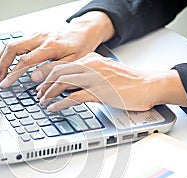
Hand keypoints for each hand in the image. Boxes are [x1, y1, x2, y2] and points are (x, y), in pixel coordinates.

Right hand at [0, 11, 114, 87]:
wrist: (82, 32)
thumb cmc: (80, 48)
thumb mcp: (73, 63)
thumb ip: (54, 72)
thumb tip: (35, 82)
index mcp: (50, 46)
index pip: (25, 60)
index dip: (12, 73)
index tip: (5, 84)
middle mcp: (39, 37)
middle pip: (13, 48)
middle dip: (1, 65)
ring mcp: (35, 35)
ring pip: (10, 44)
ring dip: (0, 59)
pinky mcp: (33, 35)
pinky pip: (14, 43)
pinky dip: (5, 55)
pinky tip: (1, 64)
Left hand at [36, 52, 186, 111]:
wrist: (149, 86)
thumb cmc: (129, 82)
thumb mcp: (105, 73)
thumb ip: (89, 76)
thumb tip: (73, 86)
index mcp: (91, 60)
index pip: (62, 65)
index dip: (47, 74)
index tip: (40, 83)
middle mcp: (90, 66)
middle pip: (58, 72)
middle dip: (45, 84)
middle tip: (38, 94)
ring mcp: (94, 78)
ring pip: (63, 83)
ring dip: (49, 93)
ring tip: (43, 102)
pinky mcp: (99, 92)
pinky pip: (73, 97)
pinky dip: (60, 103)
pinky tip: (54, 108)